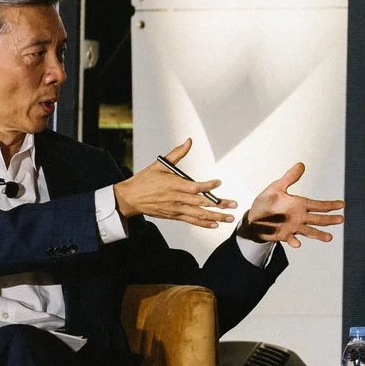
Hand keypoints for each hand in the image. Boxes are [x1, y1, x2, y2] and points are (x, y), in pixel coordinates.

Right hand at [112, 139, 233, 228]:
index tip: (218, 182)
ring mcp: (176, 209)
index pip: (194, 187)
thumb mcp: (160, 164)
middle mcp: (177, 198)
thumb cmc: (145, 179)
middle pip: (201, 202)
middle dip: (220, 204)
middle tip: (234, 204)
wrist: (130, 198)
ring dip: (216, 216)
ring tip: (230, 217)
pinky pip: (191, 221)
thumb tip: (189, 141)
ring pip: (199, 214)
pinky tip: (215, 224)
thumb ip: (177, 154)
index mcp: (174, 184)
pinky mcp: (174, 216)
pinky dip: (204, 224)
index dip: (207, 186)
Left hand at [239, 162, 345, 247]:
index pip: (318, 205)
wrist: (254, 219)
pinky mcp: (284, 236)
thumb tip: (301, 164)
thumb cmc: (266, 202)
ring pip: (310, 231)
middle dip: (330, 219)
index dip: (330, 205)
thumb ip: (290, 177)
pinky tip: (298, 244)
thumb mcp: (277, 187)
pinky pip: (291, 239)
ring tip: (329, 238)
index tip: (342, 204)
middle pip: (318, 218)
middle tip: (341, 219)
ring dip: (319, 234)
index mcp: (300, 205)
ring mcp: (294, 227)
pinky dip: (294, 241)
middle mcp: (300, 217)